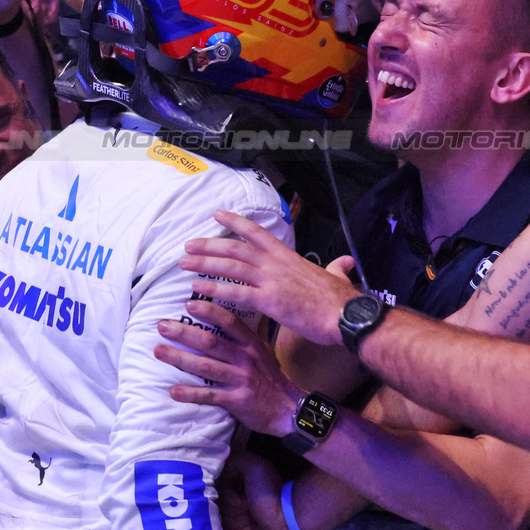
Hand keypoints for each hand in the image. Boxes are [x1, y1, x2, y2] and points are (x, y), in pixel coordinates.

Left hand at [156, 299, 303, 436]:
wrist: (288, 409)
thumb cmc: (271, 376)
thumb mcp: (265, 349)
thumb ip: (249, 331)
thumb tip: (237, 308)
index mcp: (252, 343)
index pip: (230, 321)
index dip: (209, 311)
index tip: (188, 303)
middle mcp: (245, 359)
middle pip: (211, 342)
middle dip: (184, 333)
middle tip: (161, 325)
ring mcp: (241, 379)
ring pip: (206, 367)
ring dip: (180, 358)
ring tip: (158, 351)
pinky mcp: (236, 401)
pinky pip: (209, 396)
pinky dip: (190, 393)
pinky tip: (173, 391)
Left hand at [180, 210, 359, 346]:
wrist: (345, 315)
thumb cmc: (340, 300)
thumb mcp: (337, 276)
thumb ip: (336, 268)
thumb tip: (345, 262)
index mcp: (288, 257)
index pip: (257, 233)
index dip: (235, 222)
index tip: (216, 215)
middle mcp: (276, 264)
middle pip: (236, 248)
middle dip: (209, 245)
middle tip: (188, 245)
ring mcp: (272, 280)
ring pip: (231, 266)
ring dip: (205, 263)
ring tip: (184, 264)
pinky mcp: (269, 300)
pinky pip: (236, 292)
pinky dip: (215, 289)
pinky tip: (198, 290)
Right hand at [217, 449, 302, 529]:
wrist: (287, 522)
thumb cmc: (270, 493)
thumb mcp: (255, 467)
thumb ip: (236, 460)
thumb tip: (221, 470)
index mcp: (237, 483)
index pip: (216, 486)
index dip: (224, 489)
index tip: (236, 490)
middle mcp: (234, 499)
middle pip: (217, 503)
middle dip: (231, 504)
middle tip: (248, 504)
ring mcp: (234, 518)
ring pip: (219, 519)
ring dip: (235, 518)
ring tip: (252, 517)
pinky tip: (248, 528)